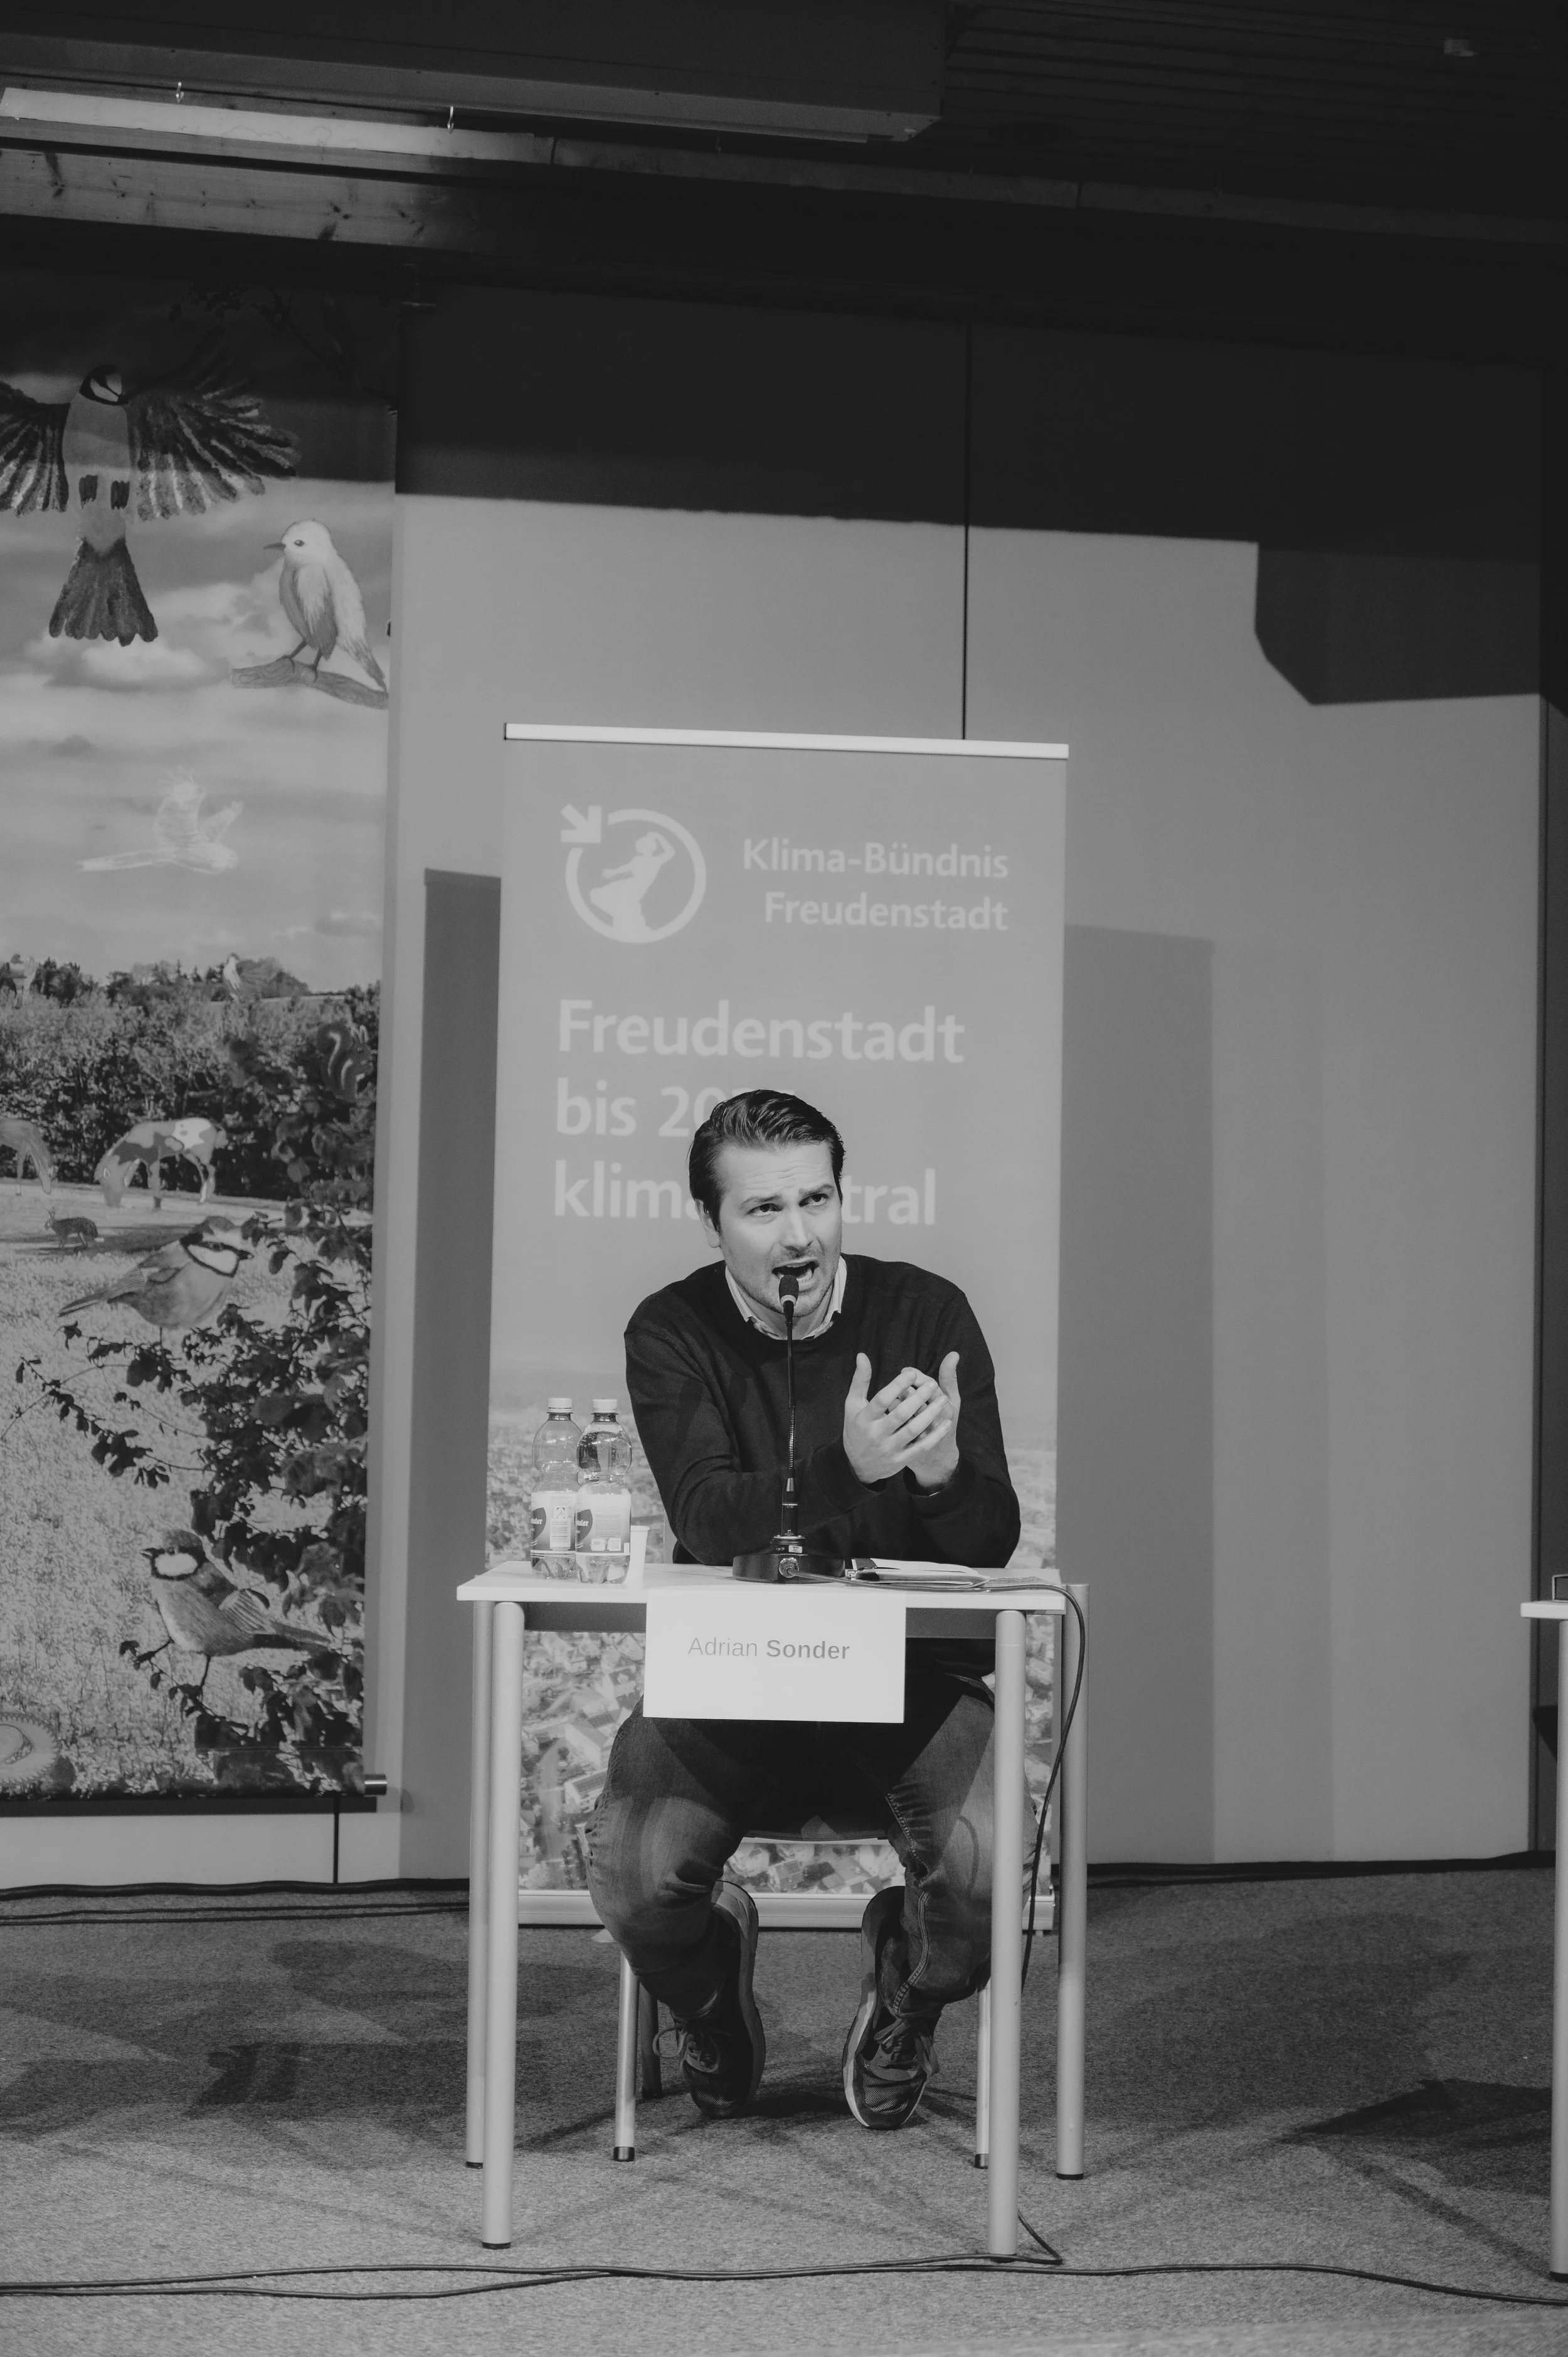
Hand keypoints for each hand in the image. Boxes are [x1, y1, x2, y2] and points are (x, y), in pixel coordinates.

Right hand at [842, 1351, 960, 1490]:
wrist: (857, 1465)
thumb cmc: (856, 1427)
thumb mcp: (852, 1404)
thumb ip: (860, 1380)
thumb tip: (862, 1355)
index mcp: (864, 1418)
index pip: (881, 1400)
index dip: (896, 1386)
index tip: (911, 1373)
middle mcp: (876, 1434)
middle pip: (900, 1415)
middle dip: (918, 1398)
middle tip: (932, 1383)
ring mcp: (889, 1448)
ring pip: (912, 1431)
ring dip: (929, 1415)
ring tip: (943, 1399)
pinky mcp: (900, 1460)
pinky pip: (920, 1447)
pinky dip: (935, 1436)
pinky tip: (946, 1422)